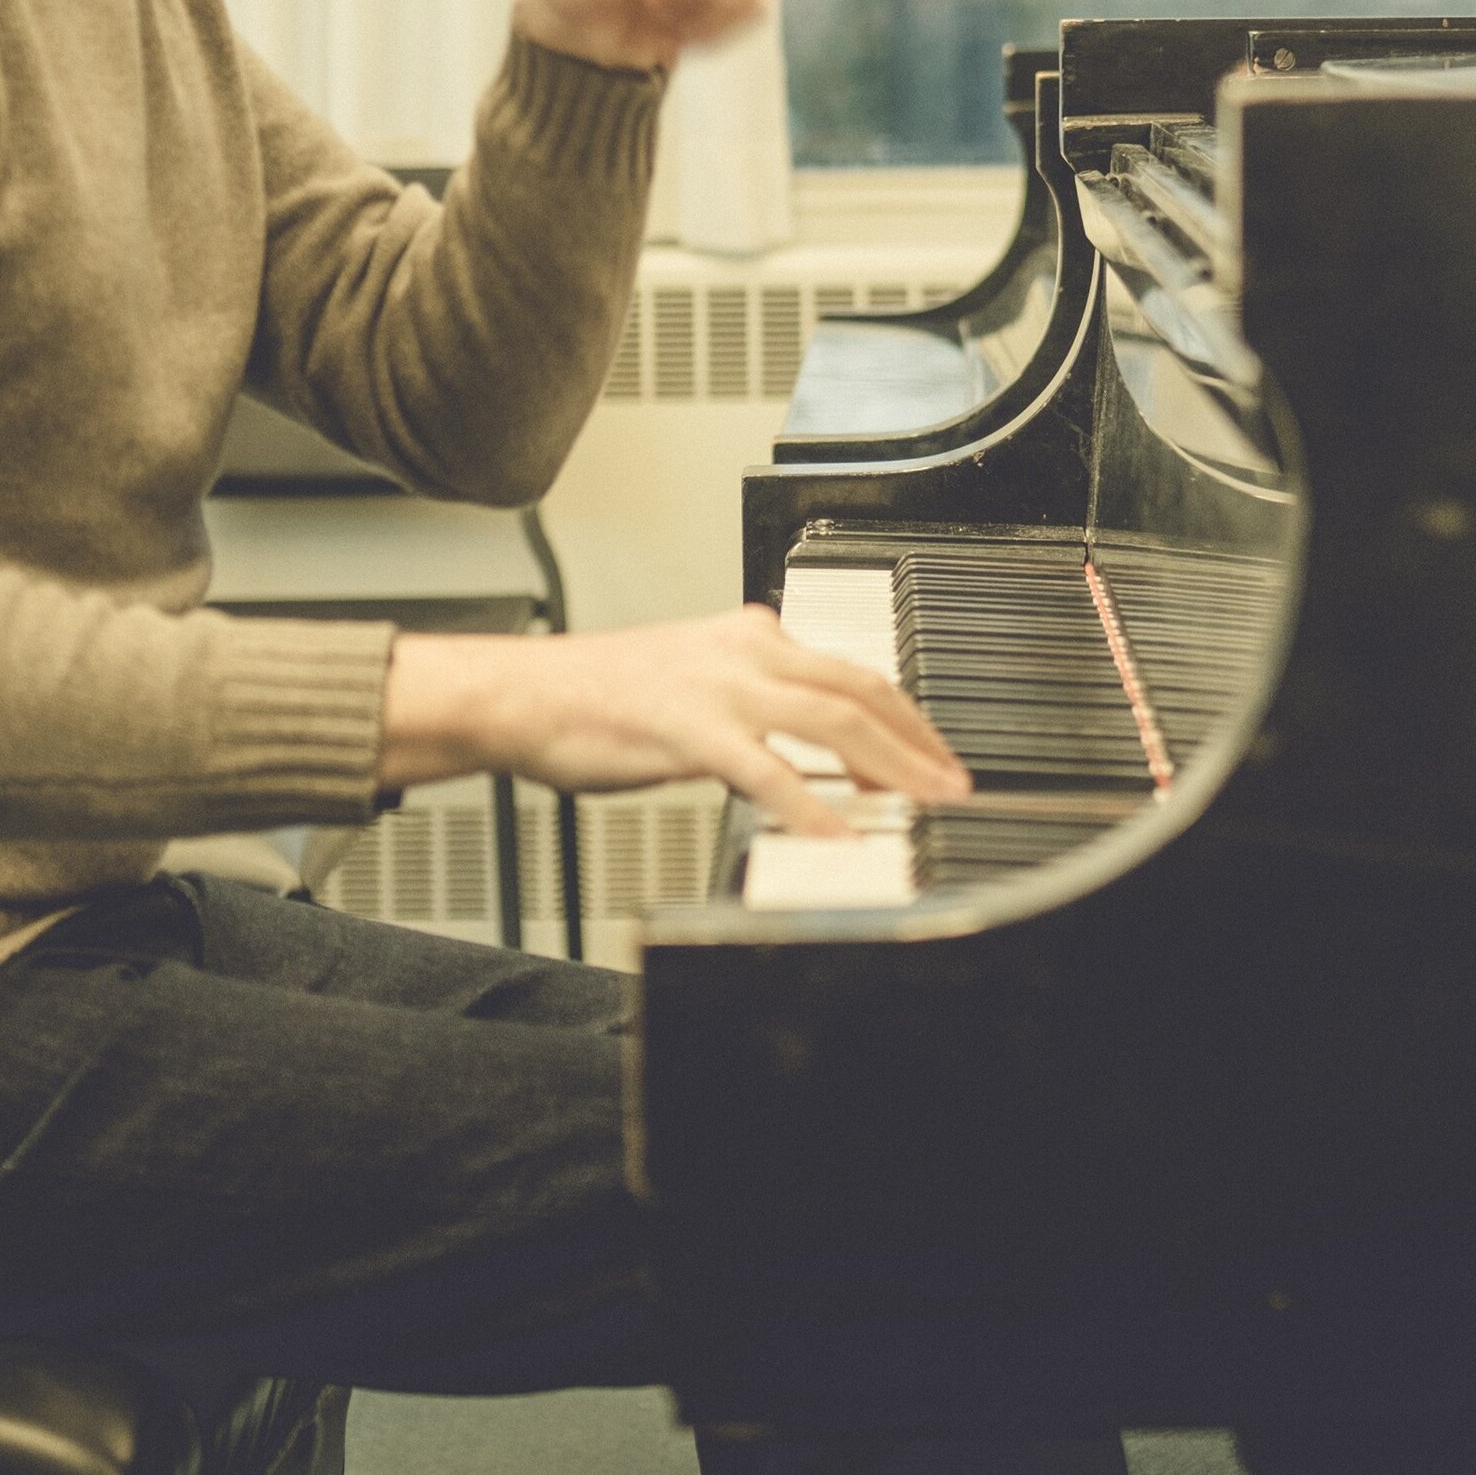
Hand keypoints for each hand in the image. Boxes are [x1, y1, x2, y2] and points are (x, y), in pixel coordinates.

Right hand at [379, 607, 969, 838]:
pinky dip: (813, 809)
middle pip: (861, 689)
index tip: (932, 754)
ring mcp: (720, 687)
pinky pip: (769, 773)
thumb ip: (748, 699)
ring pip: (833, 721)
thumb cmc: (594, 698)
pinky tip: (837, 839)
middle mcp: (746, 649)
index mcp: (749, 635)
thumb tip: (798, 738)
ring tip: (922, 806)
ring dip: (890, 768)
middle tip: (953, 783)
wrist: (523, 695)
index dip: (903, 715)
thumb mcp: (689, 679)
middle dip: (918, 740)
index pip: (850, 668)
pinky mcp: (690, 730)